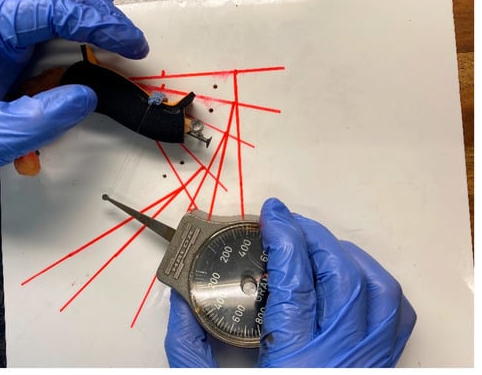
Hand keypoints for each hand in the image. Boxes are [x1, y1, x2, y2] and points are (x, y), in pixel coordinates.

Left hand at [0, 0, 148, 251]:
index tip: (130, 43)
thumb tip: (85, 97)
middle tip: (127, 34)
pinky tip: (80, 14)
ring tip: (111, 13)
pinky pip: (34, 4)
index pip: (52, 7)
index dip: (99, 24)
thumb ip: (43, 119)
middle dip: (95, 5)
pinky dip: (64, 6)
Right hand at [164, 198, 415, 366]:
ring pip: (376, 289)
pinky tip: (355, 273)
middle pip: (340, 276)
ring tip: (318, 242)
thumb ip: (187, 346)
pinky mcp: (378, 365)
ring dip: (347, 254)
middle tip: (288, 224)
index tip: (272, 215)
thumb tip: (179, 300)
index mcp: (295, 359)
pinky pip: (396, 315)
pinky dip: (378, 283)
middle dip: (313, 237)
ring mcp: (365, 360)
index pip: (297, 280)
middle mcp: (339, 357)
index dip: (286, 237)